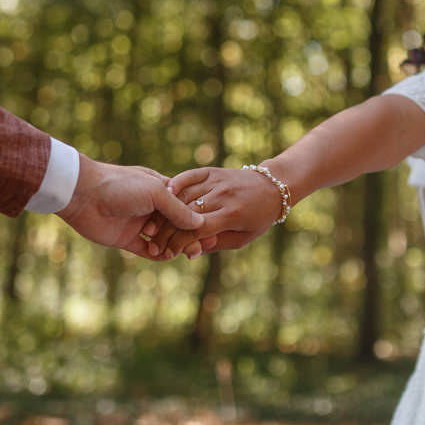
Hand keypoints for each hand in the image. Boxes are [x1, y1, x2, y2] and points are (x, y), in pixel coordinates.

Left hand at [56, 155, 205, 258]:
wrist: (83, 194)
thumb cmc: (120, 185)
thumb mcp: (155, 192)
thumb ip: (178, 209)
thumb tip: (200, 222)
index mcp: (160, 189)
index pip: (184, 205)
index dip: (197, 217)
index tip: (211, 229)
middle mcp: (150, 206)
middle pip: (176, 225)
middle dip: (188, 235)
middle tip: (199, 246)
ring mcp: (138, 223)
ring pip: (163, 239)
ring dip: (174, 246)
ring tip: (184, 253)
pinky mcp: (126, 239)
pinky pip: (147, 250)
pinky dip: (157, 255)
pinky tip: (165, 256)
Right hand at [147, 166, 282, 256]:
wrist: (272, 187)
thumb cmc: (257, 218)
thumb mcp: (242, 239)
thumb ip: (215, 244)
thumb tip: (188, 253)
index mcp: (232, 214)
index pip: (198, 230)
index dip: (179, 243)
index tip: (168, 254)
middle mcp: (222, 195)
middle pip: (187, 214)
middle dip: (167, 231)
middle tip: (154, 244)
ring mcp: (216, 180)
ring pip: (184, 195)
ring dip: (166, 211)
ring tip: (152, 225)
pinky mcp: (211, 170)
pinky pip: (188, 177)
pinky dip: (175, 185)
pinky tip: (163, 196)